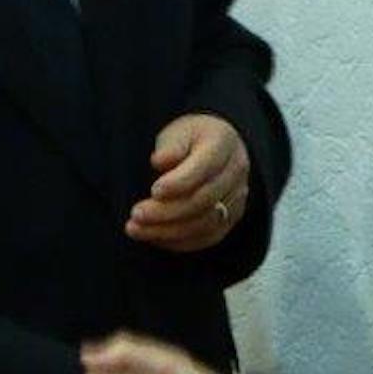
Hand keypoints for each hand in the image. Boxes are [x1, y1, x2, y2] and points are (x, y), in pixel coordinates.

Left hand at [125, 112, 251, 252]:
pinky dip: (178, 241)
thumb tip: (159, 161)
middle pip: (203, 200)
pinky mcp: (230, 219)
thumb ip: (170, 146)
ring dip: (168, 231)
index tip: (154, 190)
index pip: (204, 167)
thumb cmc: (188, 139)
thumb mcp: (177, 132)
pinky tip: (153, 237)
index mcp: (223, 143)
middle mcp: (236, 172)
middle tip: (136, 214)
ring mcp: (236, 198)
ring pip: (205, 224)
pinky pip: (207, 237)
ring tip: (136, 229)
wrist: (211, 149)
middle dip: (166, 211)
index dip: (179, 183)